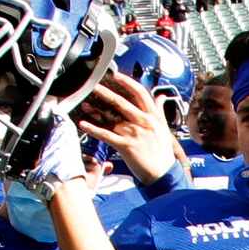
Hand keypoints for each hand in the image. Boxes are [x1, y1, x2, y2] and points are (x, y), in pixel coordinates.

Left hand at [75, 72, 183, 187]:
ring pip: (112, 118)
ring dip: (96, 111)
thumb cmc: (163, 152)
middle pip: (122, 103)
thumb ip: (159, 110)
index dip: (128, 83)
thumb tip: (161, 96)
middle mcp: (144, 123)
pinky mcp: (126, 146)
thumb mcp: (164, 128)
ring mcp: (135, 134)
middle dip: (106, 93)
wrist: (163, 173)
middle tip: (94, 86)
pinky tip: (84, 124)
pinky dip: (94, 130)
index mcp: (153, 117)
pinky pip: (106, 135)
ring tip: (85, 105)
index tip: (117, 76)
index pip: (140, 94)